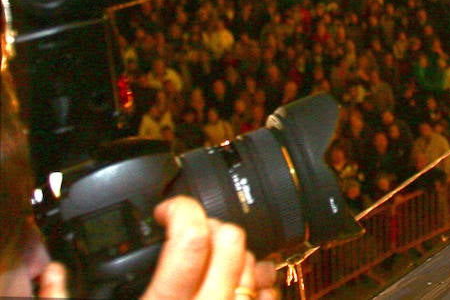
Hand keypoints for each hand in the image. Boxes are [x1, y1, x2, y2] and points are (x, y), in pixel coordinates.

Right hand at [142, 196, 277, 299]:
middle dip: (212, 226)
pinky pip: (269, 290)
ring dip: (235, 256)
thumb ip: (136, 284)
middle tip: (195, 235)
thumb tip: (130, 265)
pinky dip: (257, 283)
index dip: (181, 211)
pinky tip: (239, 288)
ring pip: (252, 260)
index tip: (169, 210)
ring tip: (215, 267)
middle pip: (230, 239)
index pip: (190, 241)